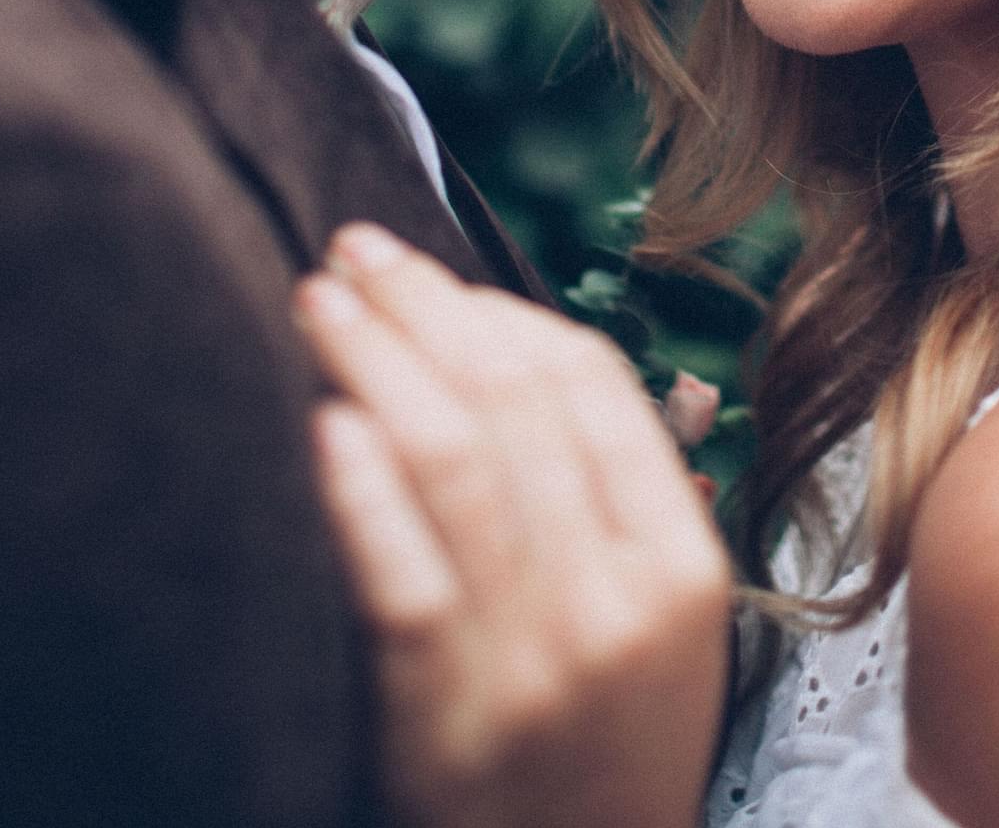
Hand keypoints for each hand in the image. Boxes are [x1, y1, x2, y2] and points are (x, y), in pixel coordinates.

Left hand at [296, 225, 731, 827]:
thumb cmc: (609, 749)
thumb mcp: (666, 626)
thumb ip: (620, 496)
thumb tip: (525, 351)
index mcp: (679, 562)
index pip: (591, 388)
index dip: (503, 312)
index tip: (433, 274)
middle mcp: (614, 598)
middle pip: (514, 403)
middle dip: (428, 307)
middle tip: (355, 249)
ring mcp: (534, 660)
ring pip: (455, 464)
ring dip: (378, 362)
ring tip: (320, 301)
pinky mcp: (446, 721)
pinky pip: (402, 578)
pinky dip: (361, 491)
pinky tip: (325, 422)